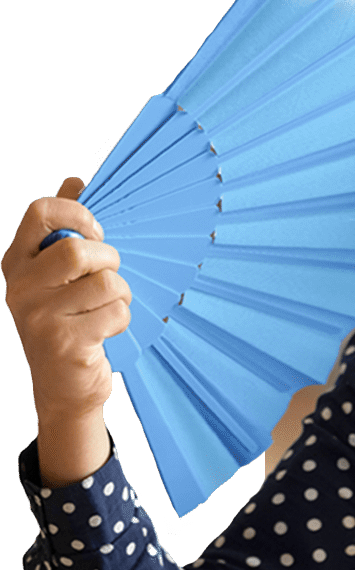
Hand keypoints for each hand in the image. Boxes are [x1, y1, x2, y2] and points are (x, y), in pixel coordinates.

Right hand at [2, 178, 130, 484]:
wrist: (62, 387)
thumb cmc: (68, 320)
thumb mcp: (58, 276)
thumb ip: (64, 229)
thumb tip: (75, 181)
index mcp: (17, 262)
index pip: (40, 212)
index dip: (78, 214)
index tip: (96, 232)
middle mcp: (21, 286)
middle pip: (78, 250)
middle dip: (109, 260)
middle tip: (108, 276)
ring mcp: (39, 316)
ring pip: (105, 283)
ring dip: (121, 293)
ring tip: (108, 307)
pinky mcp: (65, 342)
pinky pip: (115, 312)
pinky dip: (122, 319)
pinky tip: (107, 330)